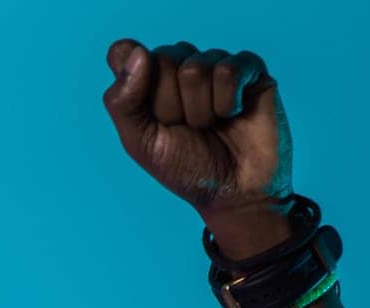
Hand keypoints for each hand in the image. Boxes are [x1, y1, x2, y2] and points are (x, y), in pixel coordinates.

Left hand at [101, 38, 293, 227]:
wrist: (233, 193)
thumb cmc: (186, 169)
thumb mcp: (140, 143)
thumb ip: (122, 102)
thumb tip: (139, 52)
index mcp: (148, 77)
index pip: (125, 53)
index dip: (135, 86)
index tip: (151, 117)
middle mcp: (180, 63)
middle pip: (161, 59)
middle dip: (170, 107)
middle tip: (186, 129)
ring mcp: (214, 62)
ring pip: (194, 69)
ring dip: (200, 112)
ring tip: (210, 126)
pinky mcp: (247, 67)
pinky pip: (228, 70)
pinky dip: (226, 104)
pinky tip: (232, 116)